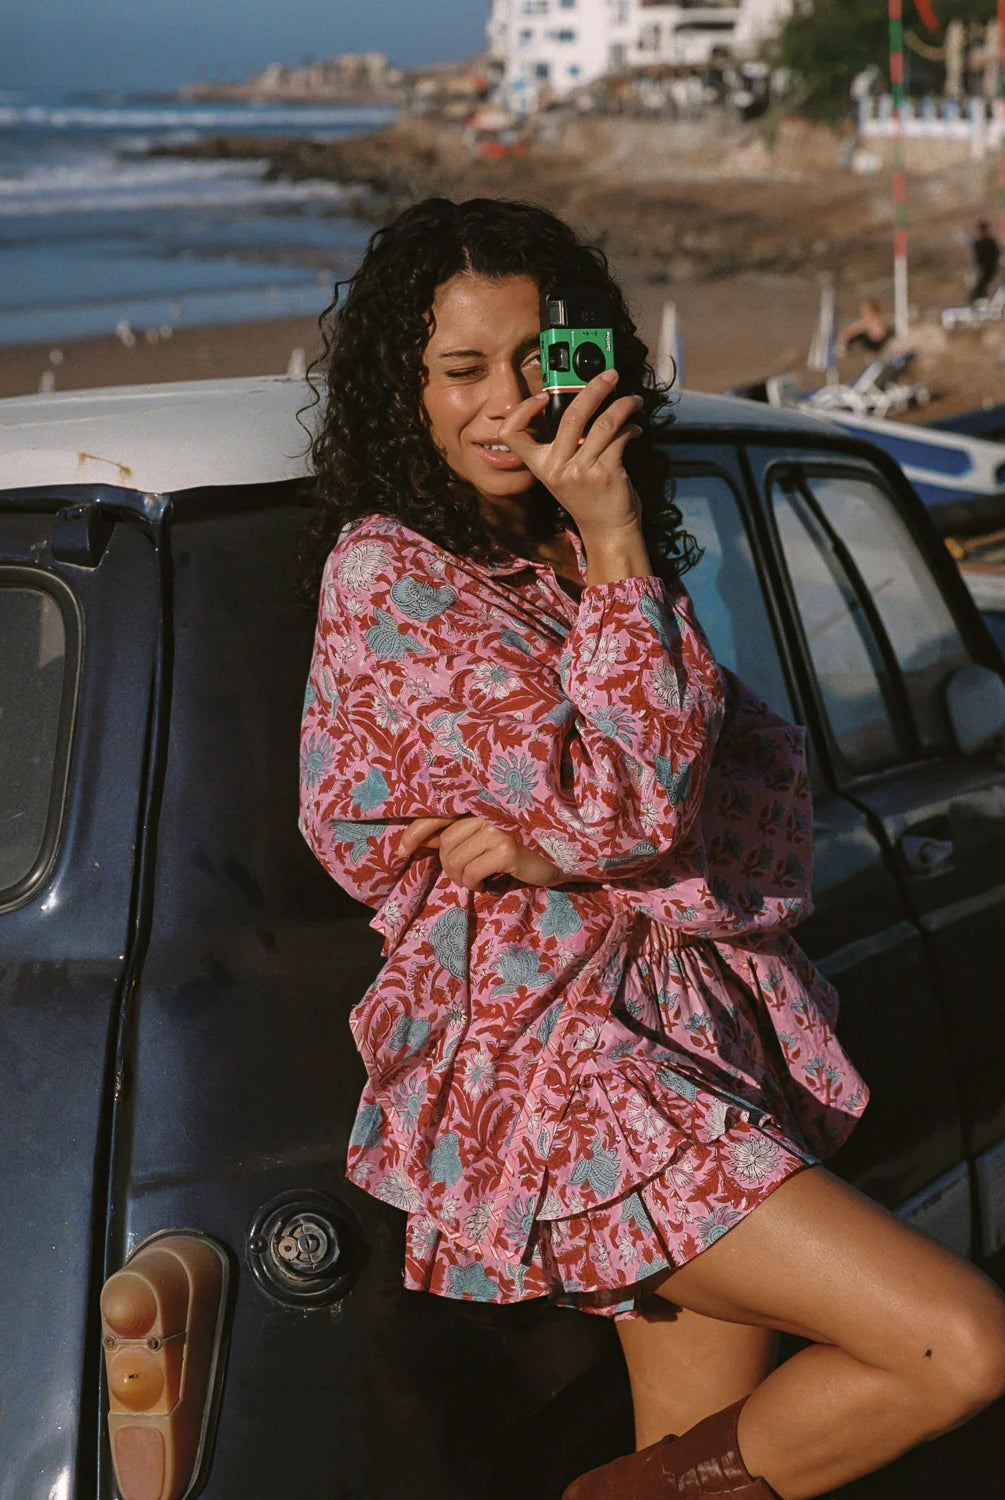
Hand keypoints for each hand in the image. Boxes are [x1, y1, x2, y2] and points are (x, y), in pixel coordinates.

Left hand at [397, 816, 563, 891]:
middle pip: (445, 843)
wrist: (563, 857)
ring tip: (477, 881)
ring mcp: (497, 827)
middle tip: (466, 877)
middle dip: (448, 867)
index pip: (436, 813)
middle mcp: (487, 809)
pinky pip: (472, 872)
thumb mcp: (488, 837)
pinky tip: (487, 884)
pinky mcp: (506, 848)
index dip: (415, 833)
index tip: (401, 852)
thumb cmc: (524, 847)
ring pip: (455, 860)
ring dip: (461, 879)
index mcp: (480, 803)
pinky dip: (475, 884)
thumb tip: (420, 842)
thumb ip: (459, 834)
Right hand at [498, 370, 643, 542]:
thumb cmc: (590, 498)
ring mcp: (580, 471)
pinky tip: (634, 428)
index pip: (512, 434)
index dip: (522, 410)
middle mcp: (556, 468)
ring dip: (623, 405)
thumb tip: (586, 403)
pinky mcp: (605, 473)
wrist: (608, 531)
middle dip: (594, 388)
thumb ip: (567, 444)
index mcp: (541, 466)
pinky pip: (619, 437)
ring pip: (603, 423)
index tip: (542, 396)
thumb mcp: (566, 472)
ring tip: (634, 401)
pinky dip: (631, 427)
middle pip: (570, 415)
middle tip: (609, 376)